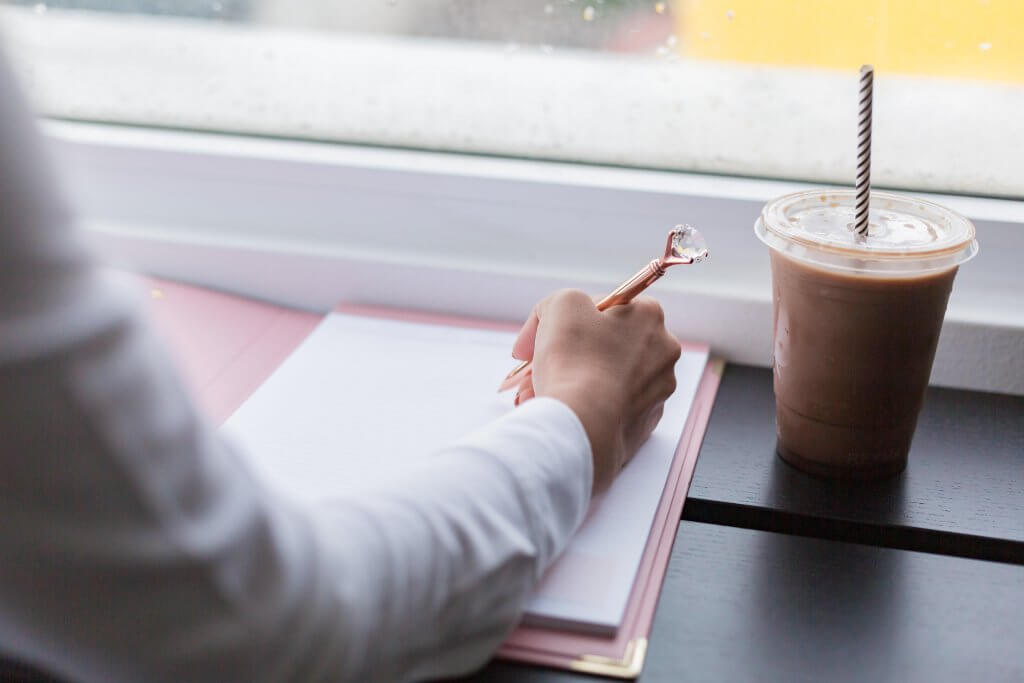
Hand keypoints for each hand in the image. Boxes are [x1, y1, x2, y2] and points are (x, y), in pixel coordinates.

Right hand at [511, 290, 680, 492]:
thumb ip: (561, 301)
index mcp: (649, 317)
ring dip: (570, 382)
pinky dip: (585, 408)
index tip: (546, 336)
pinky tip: (560, 410)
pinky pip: (608, 409)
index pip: (605, 307)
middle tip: (536, 366)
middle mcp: (663, 353)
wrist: (583, 426)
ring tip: (538, 392)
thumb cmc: (574, 361)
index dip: (569, 319)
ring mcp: (657, 392)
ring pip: (603, 379)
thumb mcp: (560, 304)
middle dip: (567, 354)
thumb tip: (552, 322)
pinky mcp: (643, 424)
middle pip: (603, 346)